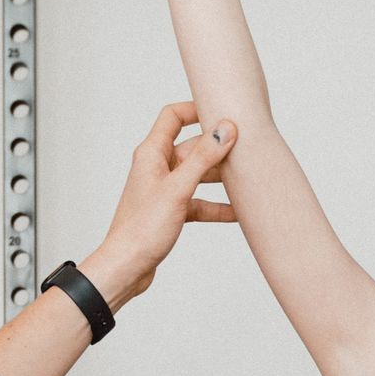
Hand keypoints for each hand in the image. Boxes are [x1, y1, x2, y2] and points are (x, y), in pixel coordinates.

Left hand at [82, 97, 236, 308]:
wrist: (127, 266)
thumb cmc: (142, 228)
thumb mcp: (178, 189)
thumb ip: (203, 158)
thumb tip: (225, 129)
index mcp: (152, 153)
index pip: (173, 117)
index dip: (196, 109)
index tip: (221, 110)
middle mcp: (157, 167)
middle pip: (193, 147)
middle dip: (218, 148)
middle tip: (247, 148)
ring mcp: (164, 189)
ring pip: (198, 175)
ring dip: (221, 178)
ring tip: (248, 179)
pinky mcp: (170, 211)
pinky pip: (198, 201)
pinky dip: (216, 205)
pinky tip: (237, 212)